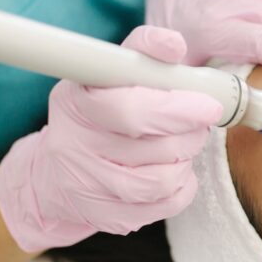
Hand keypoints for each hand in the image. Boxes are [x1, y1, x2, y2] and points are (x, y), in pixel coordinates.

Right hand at [0, 26, 221, 251]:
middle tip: (201, 120)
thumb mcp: (108, 76)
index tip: (208, 106)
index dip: (175, 108)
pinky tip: (175, 172)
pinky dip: (182, 187)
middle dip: (192, 132)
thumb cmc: (97, 115)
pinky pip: (165, 205)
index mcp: (76, 102)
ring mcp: (87, 185)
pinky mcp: (104, 216)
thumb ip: (141, 55)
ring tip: (184, 146)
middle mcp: (74, 145)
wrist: (53, 174)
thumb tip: (172, 44)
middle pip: (155, 146)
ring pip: (162, 180)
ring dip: (186, 160)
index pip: (128, 108)